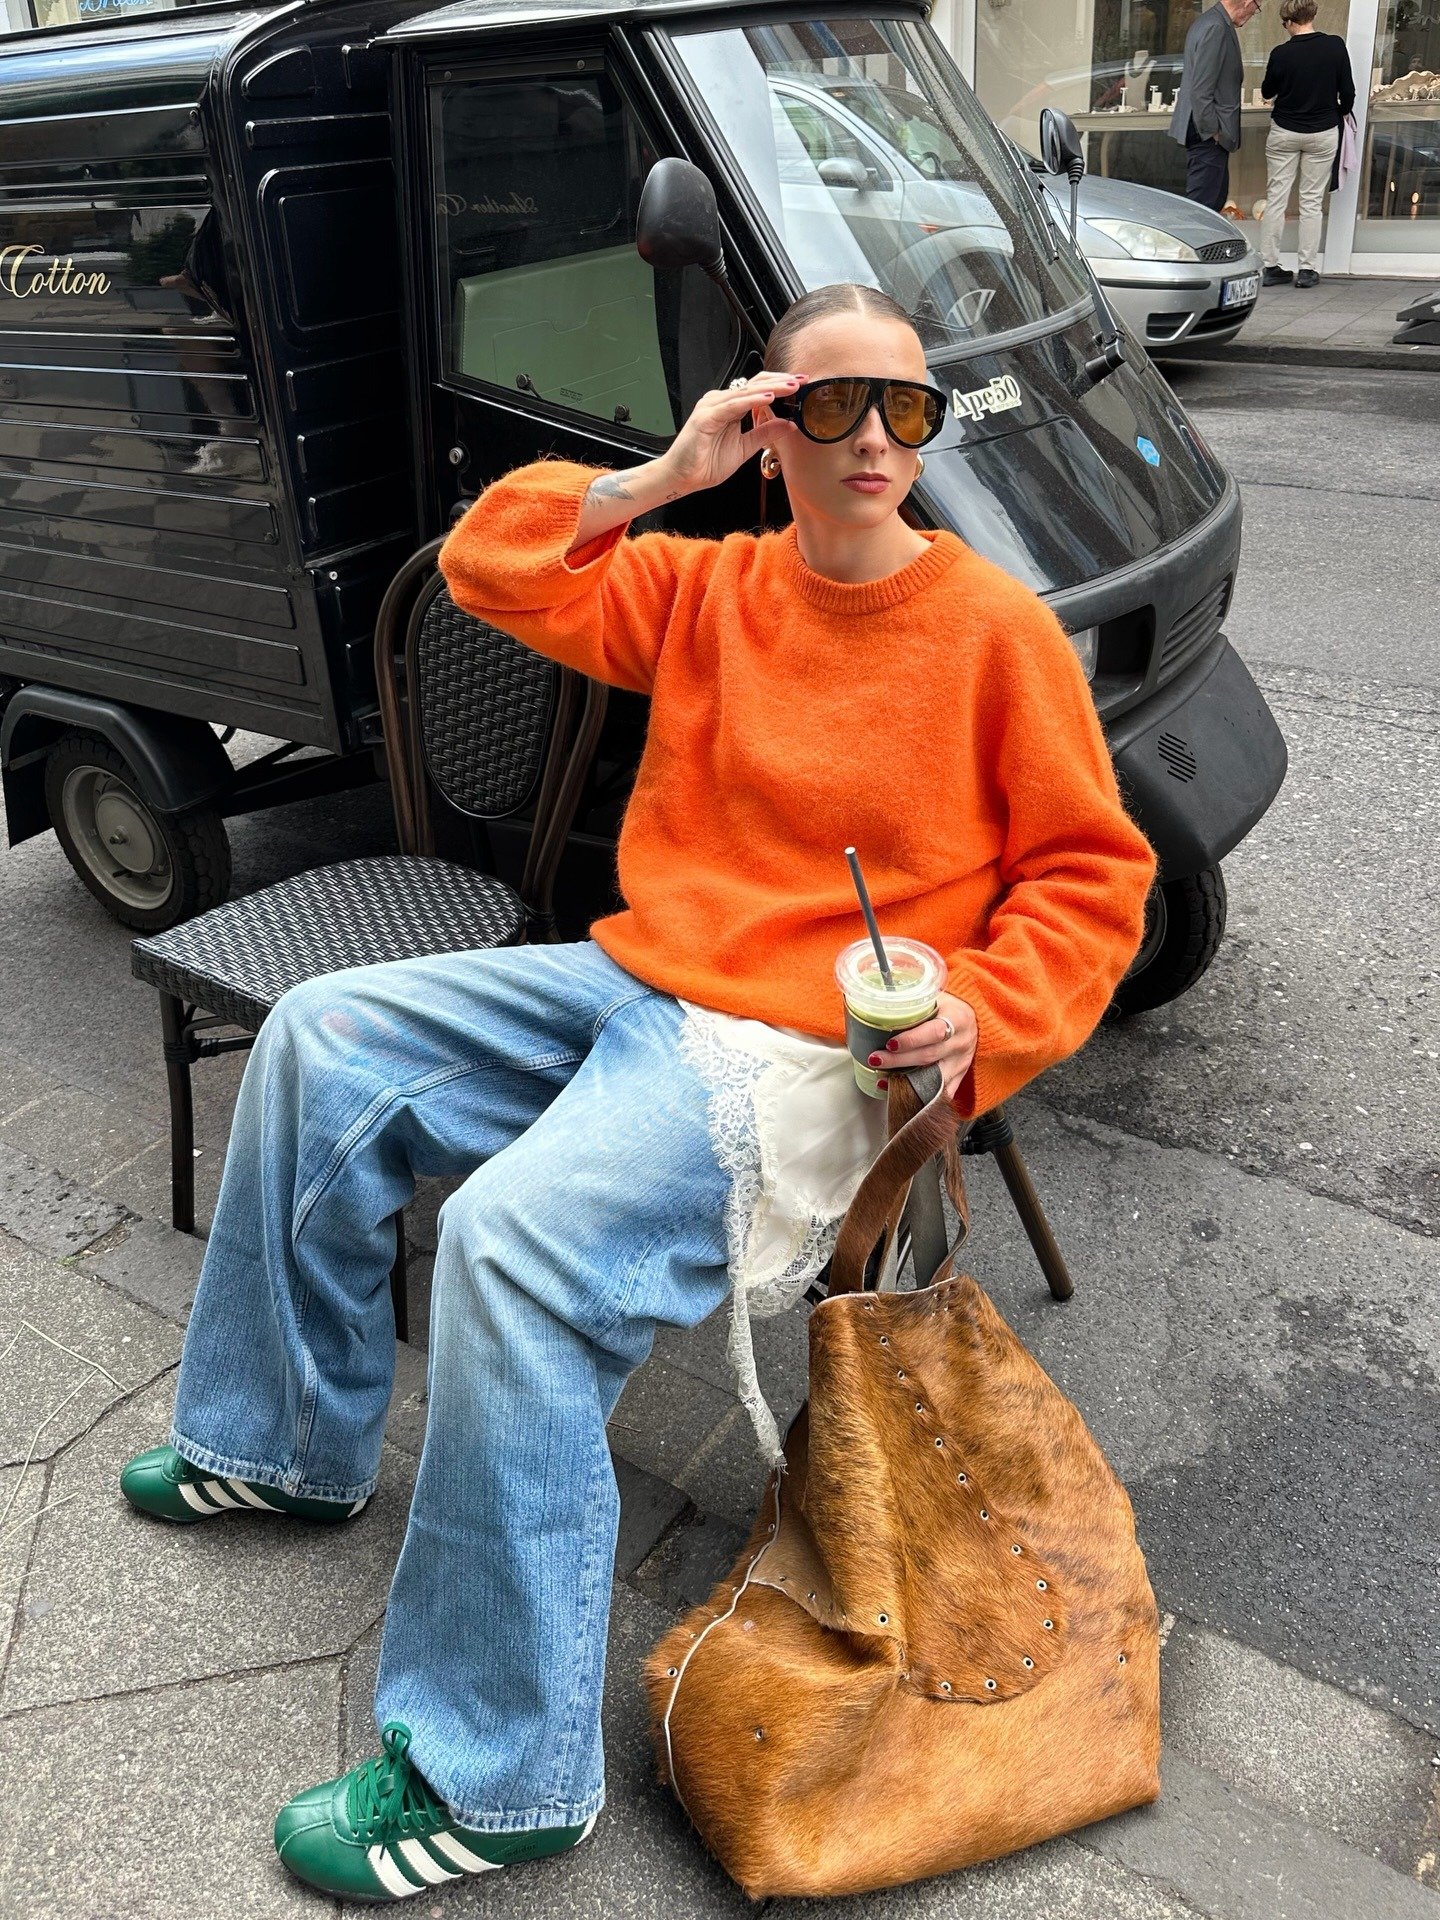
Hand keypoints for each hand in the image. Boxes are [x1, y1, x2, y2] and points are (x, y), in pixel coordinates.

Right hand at [656, 369, 805, 496]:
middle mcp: (721, 401)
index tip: (801, 385)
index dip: (780, 385)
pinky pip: (734, 405)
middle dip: (780, 381)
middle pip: (754, 384)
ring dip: (771, 388)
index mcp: (730, 406)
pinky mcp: (706, 416)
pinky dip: (752, 400)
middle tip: (802, 380)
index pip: (758, 389)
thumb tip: (788, 424)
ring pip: (746, 392)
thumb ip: (765, 433)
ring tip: (791, 387)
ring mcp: (713, 406)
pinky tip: (769, 398)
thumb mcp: (746, 447)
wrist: (682, 478)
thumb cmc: (706, 463)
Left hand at [868, 992, 977, 1103]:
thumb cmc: (949, 1007)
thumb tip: (878, 999)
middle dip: (899, 1060)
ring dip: (905, 1079)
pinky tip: (898, 1092)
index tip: (890, 1043)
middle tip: (875, 1059)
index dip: (911, 1039)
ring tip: (881, 1079)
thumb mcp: (938, 997)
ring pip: (933, 1076)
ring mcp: (961, 1062)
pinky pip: (940, 1090)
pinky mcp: (959, 1076)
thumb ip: (915, 1000)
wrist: (974, 1021)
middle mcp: (961, 1042)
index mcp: (958, 1018)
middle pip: (928, 1056)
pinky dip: (920, 1095)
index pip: (934, 1032)